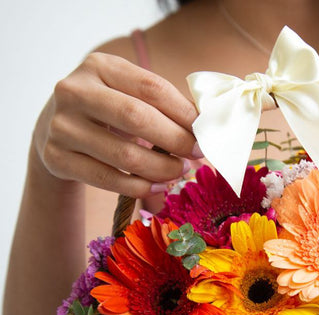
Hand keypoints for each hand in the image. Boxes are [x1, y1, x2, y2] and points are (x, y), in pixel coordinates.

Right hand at [34, 52, 200, 196]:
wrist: (54, 130)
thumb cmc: (107, 110)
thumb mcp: (127, 93)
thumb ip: (160, 104)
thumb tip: (206, 126)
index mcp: (99, 66)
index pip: (151, 87)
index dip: (184, 112)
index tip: (205, 131)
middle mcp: (74, 91)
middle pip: (137, 117)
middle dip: (175, 140)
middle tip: (196, 153)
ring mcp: (62, 126)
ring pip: (124, 155)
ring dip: (162, 168)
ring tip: (180, 171)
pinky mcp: (56, 158)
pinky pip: (109, 179)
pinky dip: (141, 187)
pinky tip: (158, 186)